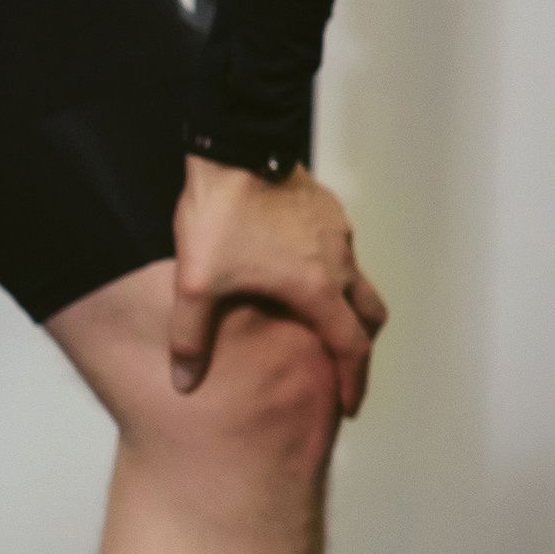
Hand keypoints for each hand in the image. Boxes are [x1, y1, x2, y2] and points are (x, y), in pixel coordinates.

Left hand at [173, 156, 388, 418]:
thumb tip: (184, 382)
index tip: (348, 407)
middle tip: (342, 368)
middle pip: (370, 316)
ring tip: (317, 319)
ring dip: (347, 306)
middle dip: (361, 347)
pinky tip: (298, 269)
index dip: (352, 382)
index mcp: (316, 289)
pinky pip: (341, 251)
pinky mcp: (328, 210)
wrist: (237, 146)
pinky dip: (333, 272)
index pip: (351, 348)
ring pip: (357, 281)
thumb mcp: (195, 282)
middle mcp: (339, 263)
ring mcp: (338, 233)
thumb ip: (191, 336)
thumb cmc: (220, 216)